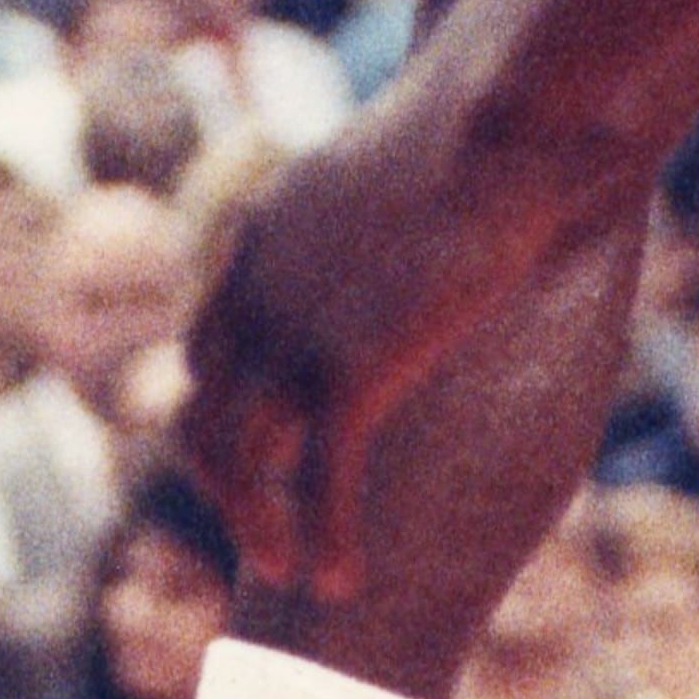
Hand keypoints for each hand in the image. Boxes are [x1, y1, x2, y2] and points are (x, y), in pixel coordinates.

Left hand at [180, 74, 587, 590]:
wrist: (497, 119)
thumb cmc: (480, 123)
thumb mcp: (394, 166)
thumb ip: (378, 215)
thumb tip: (440, 216)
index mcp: (259, 238)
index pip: (206, 353)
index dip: (229, 415)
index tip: (271, 460)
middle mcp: (253, 292)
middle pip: (200, 418)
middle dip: (230, 491)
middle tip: (273, 539)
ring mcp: (291, 337)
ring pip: (235, 467)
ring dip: (260, 531)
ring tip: (301, 574)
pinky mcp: (346, 374)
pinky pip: (317, 488)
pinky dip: (325, 542)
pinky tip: (345, 580)